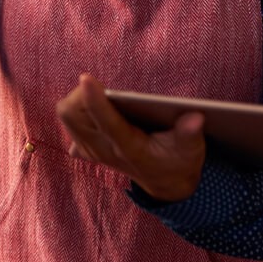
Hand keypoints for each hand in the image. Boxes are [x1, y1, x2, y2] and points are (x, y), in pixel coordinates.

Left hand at [56, 74, 206, 202]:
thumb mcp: (191, 151)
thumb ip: (189, 134)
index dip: (96, 100)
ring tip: (103, 96)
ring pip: (67, 116)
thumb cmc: (178, 161)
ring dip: (79, 99)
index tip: (87, 78)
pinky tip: (98, 110)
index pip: (107, 124)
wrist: (166, 183)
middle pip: (72, 115)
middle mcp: (103, 150)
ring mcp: (92, 150)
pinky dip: (79, 110)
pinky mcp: (86, 148)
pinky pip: (71, 122)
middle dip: (82, 94)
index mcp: (128, 149)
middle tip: (105, 89)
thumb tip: (195, 117)